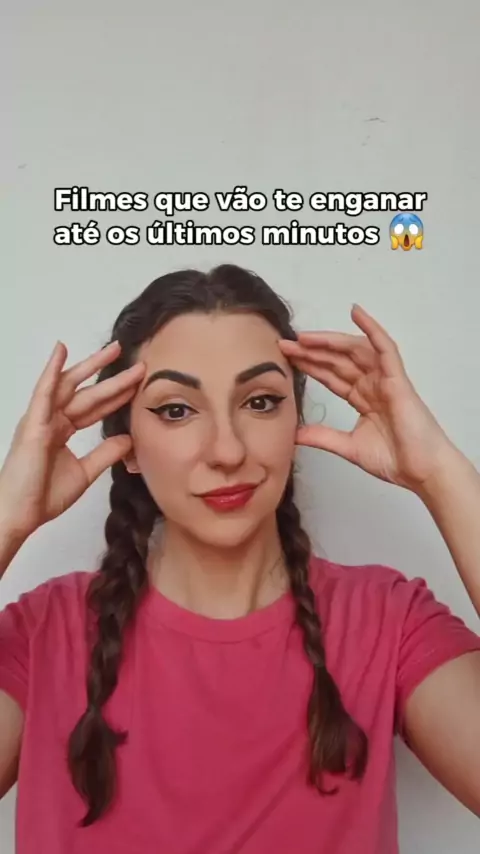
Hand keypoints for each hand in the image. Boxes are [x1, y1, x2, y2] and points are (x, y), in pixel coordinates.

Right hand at [0, 340, 144, 539]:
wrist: (20, 514)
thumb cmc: (43, 496)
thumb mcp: (84, 472)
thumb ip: (105, 454)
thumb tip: (128, 439)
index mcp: (61, 430)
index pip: (94, 408)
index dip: (116, 396)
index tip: (138, 385)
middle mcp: (52, 420)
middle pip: (86, 392)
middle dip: (112, 377)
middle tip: (136, 362)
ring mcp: (41, 419)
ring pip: (70, 386)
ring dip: (91, 366)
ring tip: (113, 349)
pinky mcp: (33, 423)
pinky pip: (44, 392)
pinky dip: (52, 371)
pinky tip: (61, 351)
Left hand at [278, 305, 454, 492]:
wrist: (420, 471)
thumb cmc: (395, 459)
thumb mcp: (349, 447)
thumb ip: (322, 437)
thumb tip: (294, 434)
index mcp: (362, 398)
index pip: (330, 375)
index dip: (309, 365)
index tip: (286, 357)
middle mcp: (372, 385)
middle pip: (337, 360)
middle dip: (311, 351)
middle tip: (285, 344)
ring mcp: (385, 379)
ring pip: (355, 351)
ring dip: (330, 341)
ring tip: (305, 336)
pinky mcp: (397, 379)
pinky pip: (385, 348)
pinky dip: (372, 329)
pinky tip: (356, 313)